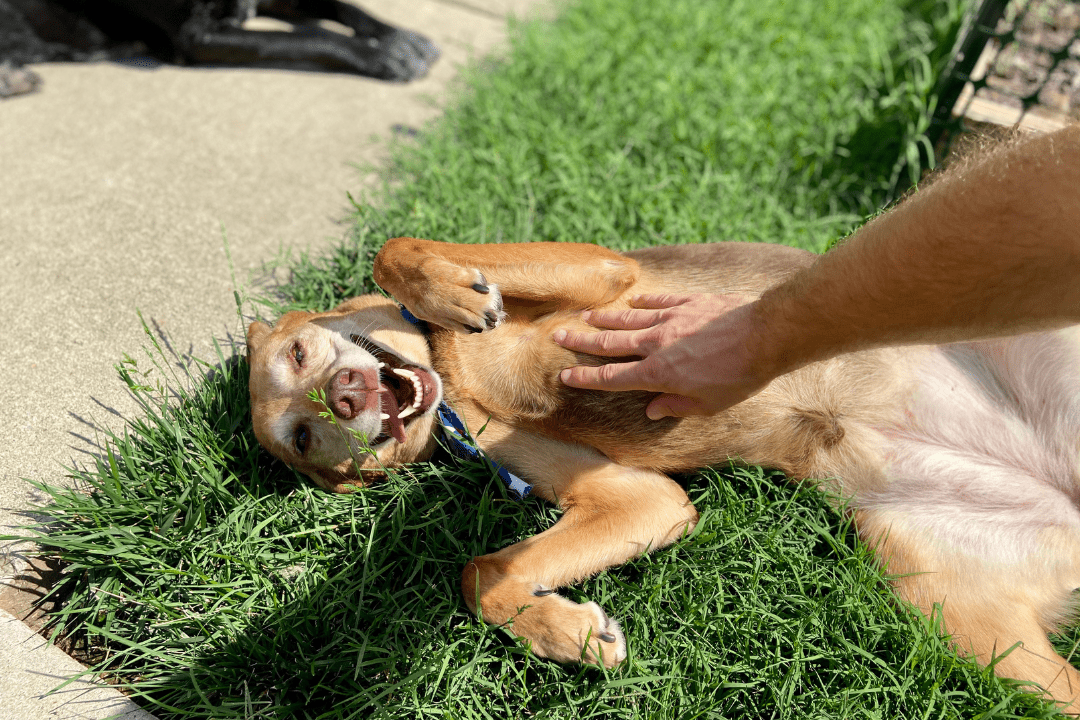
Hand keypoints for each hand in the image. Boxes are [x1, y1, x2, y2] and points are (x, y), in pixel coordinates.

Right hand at [552, 293, 774, 418]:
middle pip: (610, 344)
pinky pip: (659, 301)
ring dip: (604, 319)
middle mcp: (656, 344)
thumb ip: (676, 406)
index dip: (586, 378)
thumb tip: (652, 409)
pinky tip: (633, 302)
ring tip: (584, 316)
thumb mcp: (708, 405)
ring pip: (628, 319)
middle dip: (581, 342)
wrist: (765, 336)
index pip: (613, 377)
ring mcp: (671, 319)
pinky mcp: (689, 303)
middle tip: (559, 336)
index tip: (565, 376)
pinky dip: (643, 302)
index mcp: (658, 374)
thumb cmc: (739, 376)